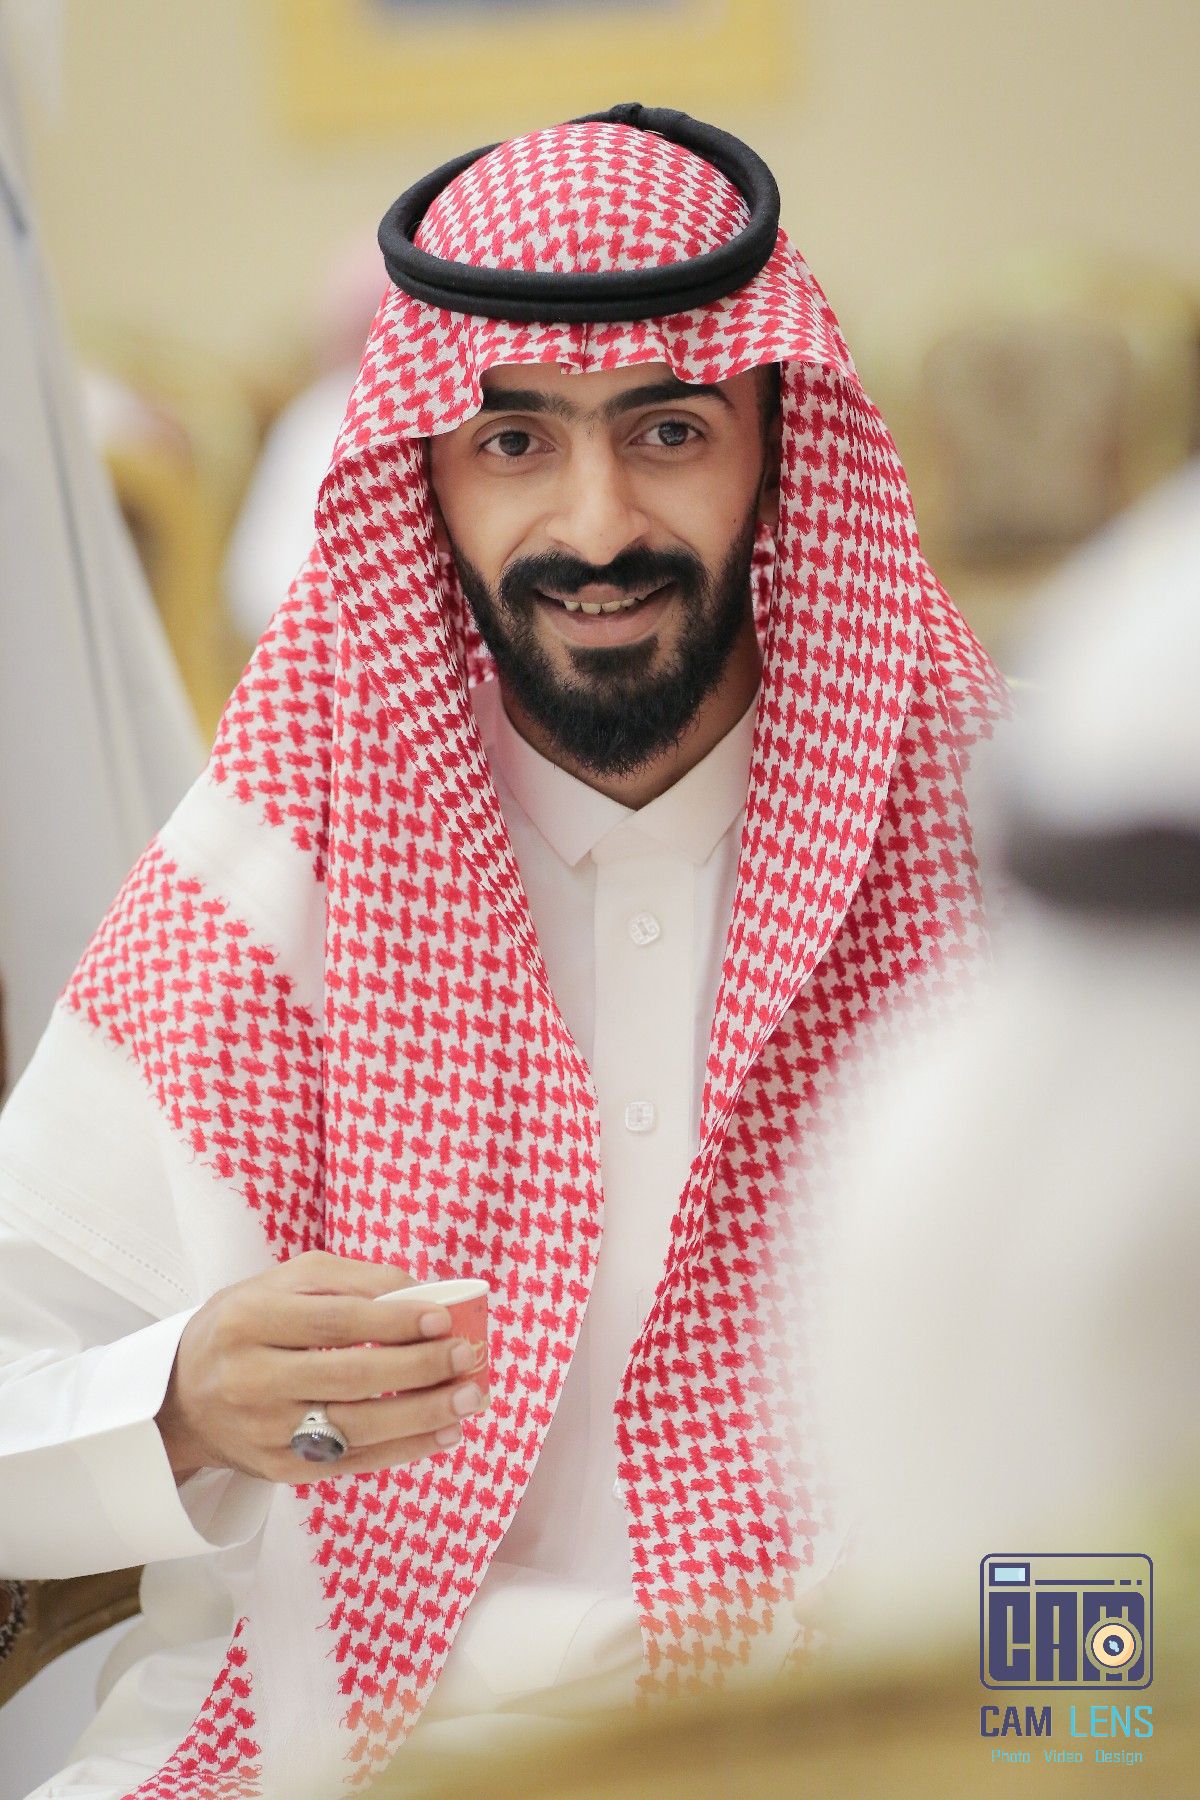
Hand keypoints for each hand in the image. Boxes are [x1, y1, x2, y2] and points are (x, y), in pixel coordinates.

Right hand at [155, 1250, 488, 1483]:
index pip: (333, 1322)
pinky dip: (403, 1450)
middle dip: (417, 1368)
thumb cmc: (245, 1325)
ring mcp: (264, 1432)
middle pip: (348, 1377)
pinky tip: (444, 1433)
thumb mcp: (281, 1282)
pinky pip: (351, 1463)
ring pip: (355, 1428)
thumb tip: (420, 1291)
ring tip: (469, 1399)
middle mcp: (251, 1379)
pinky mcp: (279, 1470)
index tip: (443, 1318)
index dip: (393, 1321)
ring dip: (421, 1415)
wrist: (181, 1399)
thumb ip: (349, 1279)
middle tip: (465, 1357)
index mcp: (249, 1320)